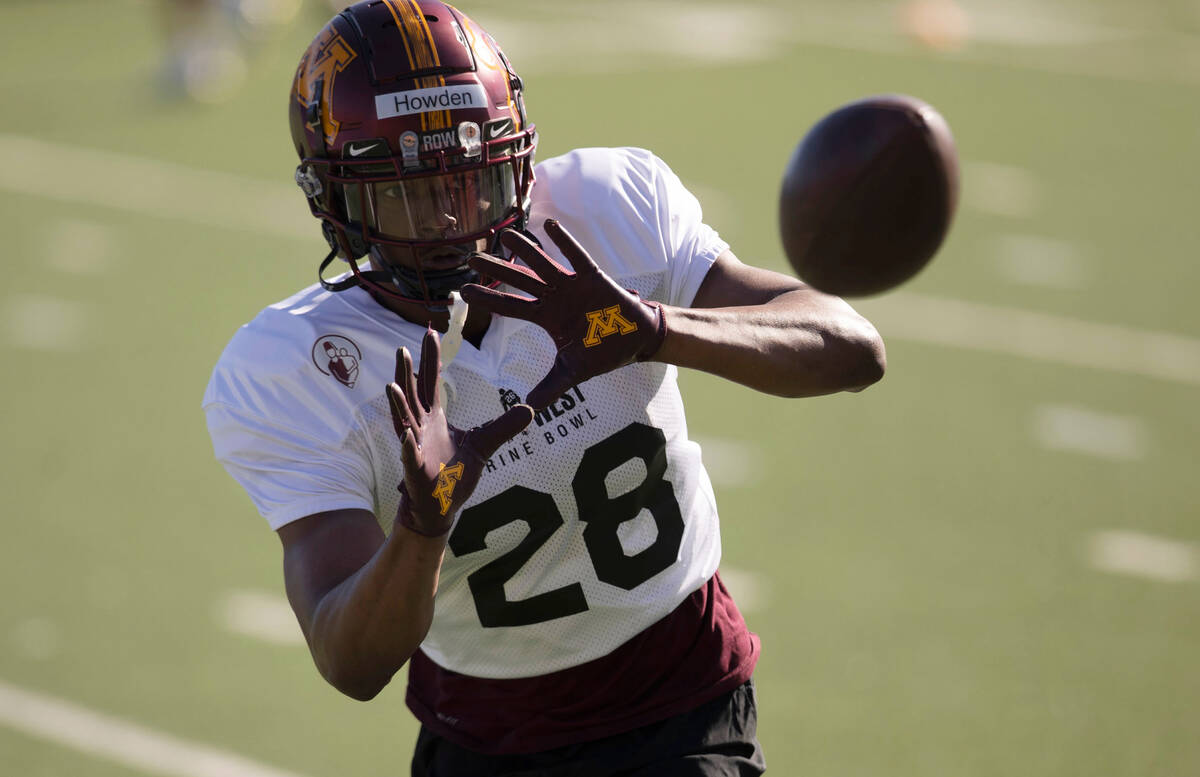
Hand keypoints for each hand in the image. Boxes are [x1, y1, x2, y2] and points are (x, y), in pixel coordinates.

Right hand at [386, 329, 533, 536]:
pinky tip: (406, 435)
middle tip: (402, 348)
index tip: (431, 333)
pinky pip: (409, 458)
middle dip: (406, 373)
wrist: (442, 508)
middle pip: (412, 395)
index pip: (430, 382)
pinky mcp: (415, 472)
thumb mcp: (484, 446)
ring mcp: (414, 449)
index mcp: (434, 418)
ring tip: (392, 385)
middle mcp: (420, 428)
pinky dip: (407, 447)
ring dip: (398, 405)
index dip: (430, 359)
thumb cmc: (455, 475)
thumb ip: (503, 427)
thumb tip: (530, 409)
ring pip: (403, 422)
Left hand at [460, 219, 665, 408]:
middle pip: (520, 281)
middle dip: (497, 270)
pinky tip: (548, 225)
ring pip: (543, 264)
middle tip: (471, 259)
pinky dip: (564, 241)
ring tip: (504, 235)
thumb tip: (528, 409)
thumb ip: (550, 387)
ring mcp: (572, 285)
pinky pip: (576, 256)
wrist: (636, 339)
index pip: (511, 307)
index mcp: (546, 317)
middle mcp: (554, 298)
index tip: (464, 292)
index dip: (489, 299)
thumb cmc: (604, 351)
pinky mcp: (593, 277)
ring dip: (525, 250)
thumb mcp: (573, 371)